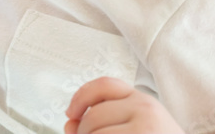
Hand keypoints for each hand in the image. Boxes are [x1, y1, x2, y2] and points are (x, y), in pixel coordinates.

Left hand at [64, 77, 184, 133]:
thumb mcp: (137, 128)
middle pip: (93, 115)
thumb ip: (105, 122)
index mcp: (143, 101)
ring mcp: (144, 128)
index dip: (81, 97)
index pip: (104, 86)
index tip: (70, 114)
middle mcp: (145, 109)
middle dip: (82, 133)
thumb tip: (69, 124)